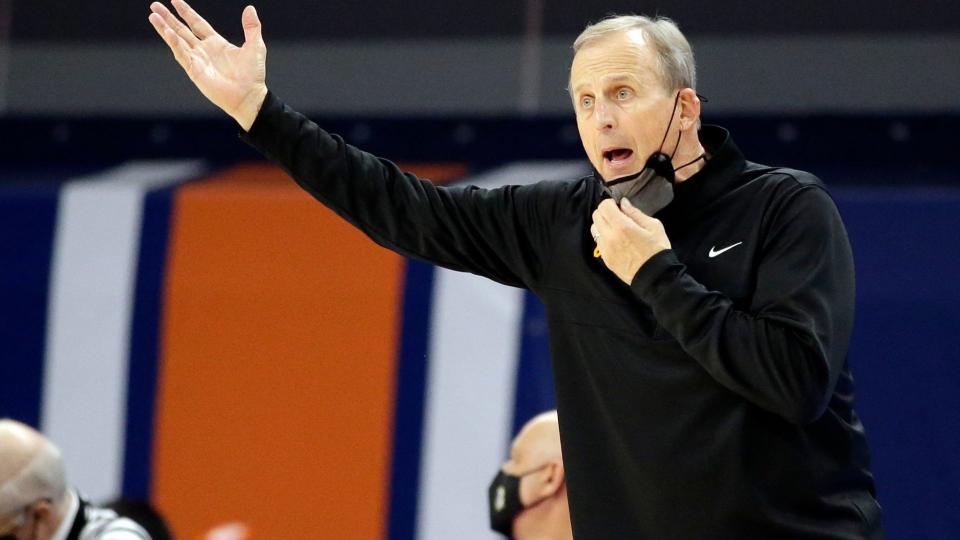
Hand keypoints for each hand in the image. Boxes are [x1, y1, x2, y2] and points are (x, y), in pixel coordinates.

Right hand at [148, 1, 267, 130]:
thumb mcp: (256, 46)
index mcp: (216, 43)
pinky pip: (182, 55)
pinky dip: (174, 43)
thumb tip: (250, 8)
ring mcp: (198, 60)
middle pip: (182, 30)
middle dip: (169, 18)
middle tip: (155, 5)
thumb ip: (252, 27)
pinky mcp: (195, 71)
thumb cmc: (253, 75)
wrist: (249, 96)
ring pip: (177, 40)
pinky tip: (167, 33)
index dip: (186, 12)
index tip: (175, 1)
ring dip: (165, 28)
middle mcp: (204, 50)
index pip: (197, 23)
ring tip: (153, 16)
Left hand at [591, 198, 670, 283]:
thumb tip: (623, 203)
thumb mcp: (653, 226)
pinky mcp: (605, 258)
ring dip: (602, 224)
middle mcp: (609, 237)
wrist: (654, 276)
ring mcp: (605, 248)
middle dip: (605, 212)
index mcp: (622, 227)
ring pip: (594, 228)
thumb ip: (635, 213)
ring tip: (615, 227)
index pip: (604, 206)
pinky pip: (597, 241)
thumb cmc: (657, 249)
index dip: (610, 203)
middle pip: (596, 216)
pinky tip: (615, 239)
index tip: (618, 206)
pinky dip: (603, 236)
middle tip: (617, 215)